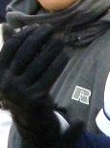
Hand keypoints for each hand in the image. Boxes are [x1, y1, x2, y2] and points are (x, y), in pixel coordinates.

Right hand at [0, 25, 68, 147]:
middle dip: (39, 37)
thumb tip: (6, 26)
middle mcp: (5, 83)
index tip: (36, 26)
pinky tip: (65, 55)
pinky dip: (59, 62)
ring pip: (40, 62)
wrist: (31, 121)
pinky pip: (50, 75)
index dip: (23, 34)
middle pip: (25, 52)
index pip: (10, 47)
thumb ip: (11, 49)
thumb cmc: (24, 89)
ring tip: (61, 39)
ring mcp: (20, 92)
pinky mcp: (36, 98)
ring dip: (52, 48)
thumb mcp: (13, 71)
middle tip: (51, 28)